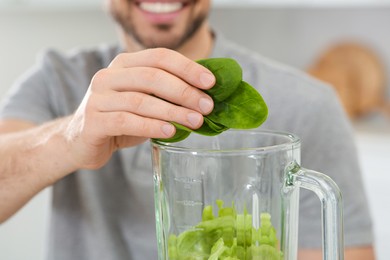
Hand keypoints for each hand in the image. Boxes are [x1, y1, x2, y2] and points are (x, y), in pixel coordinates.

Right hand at [64, 48, 214, 169]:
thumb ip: (166, 95)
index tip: (210, 83)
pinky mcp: (92, 121)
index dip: (187, 68)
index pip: (159, 57)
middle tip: (207, 106)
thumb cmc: (120, 120)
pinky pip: (126, 121)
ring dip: (173, 111)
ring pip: (141, 100)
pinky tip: (170, 132)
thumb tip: (205, 95)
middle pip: (152, 77)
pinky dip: (151, 126)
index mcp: (124, 65)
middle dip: (184, 91)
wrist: (81, 141)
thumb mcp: (144, 101)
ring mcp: (98, 98)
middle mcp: (108, 76)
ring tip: (195, 121)